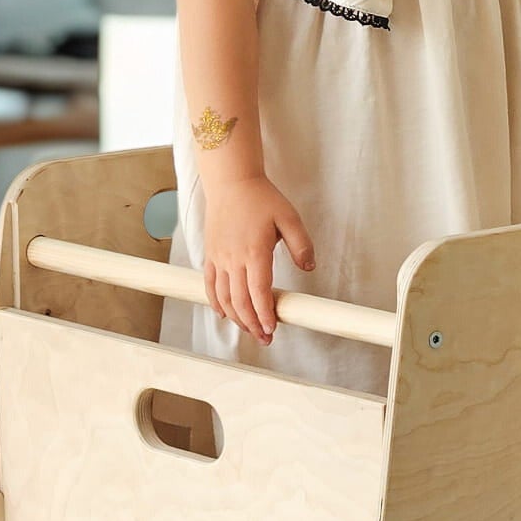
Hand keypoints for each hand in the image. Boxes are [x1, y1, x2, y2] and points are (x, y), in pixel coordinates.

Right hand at [202, 176, 315, 343]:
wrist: (232, 182)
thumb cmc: (261, 198)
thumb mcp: (290, 217)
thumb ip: (302, 245)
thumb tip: (310, 268)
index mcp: (255, 251)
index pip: (259, 292)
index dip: (265, 314)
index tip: (272, 328)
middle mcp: (234, 259)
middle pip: (240, 301)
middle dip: (253, 324)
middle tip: (265, 338)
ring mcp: (219, 258)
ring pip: (224, 297)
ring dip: (236, 318)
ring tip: (249, 330)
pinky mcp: (210, 255)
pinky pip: (210, 285)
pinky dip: (216, 303)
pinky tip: (224, 314)